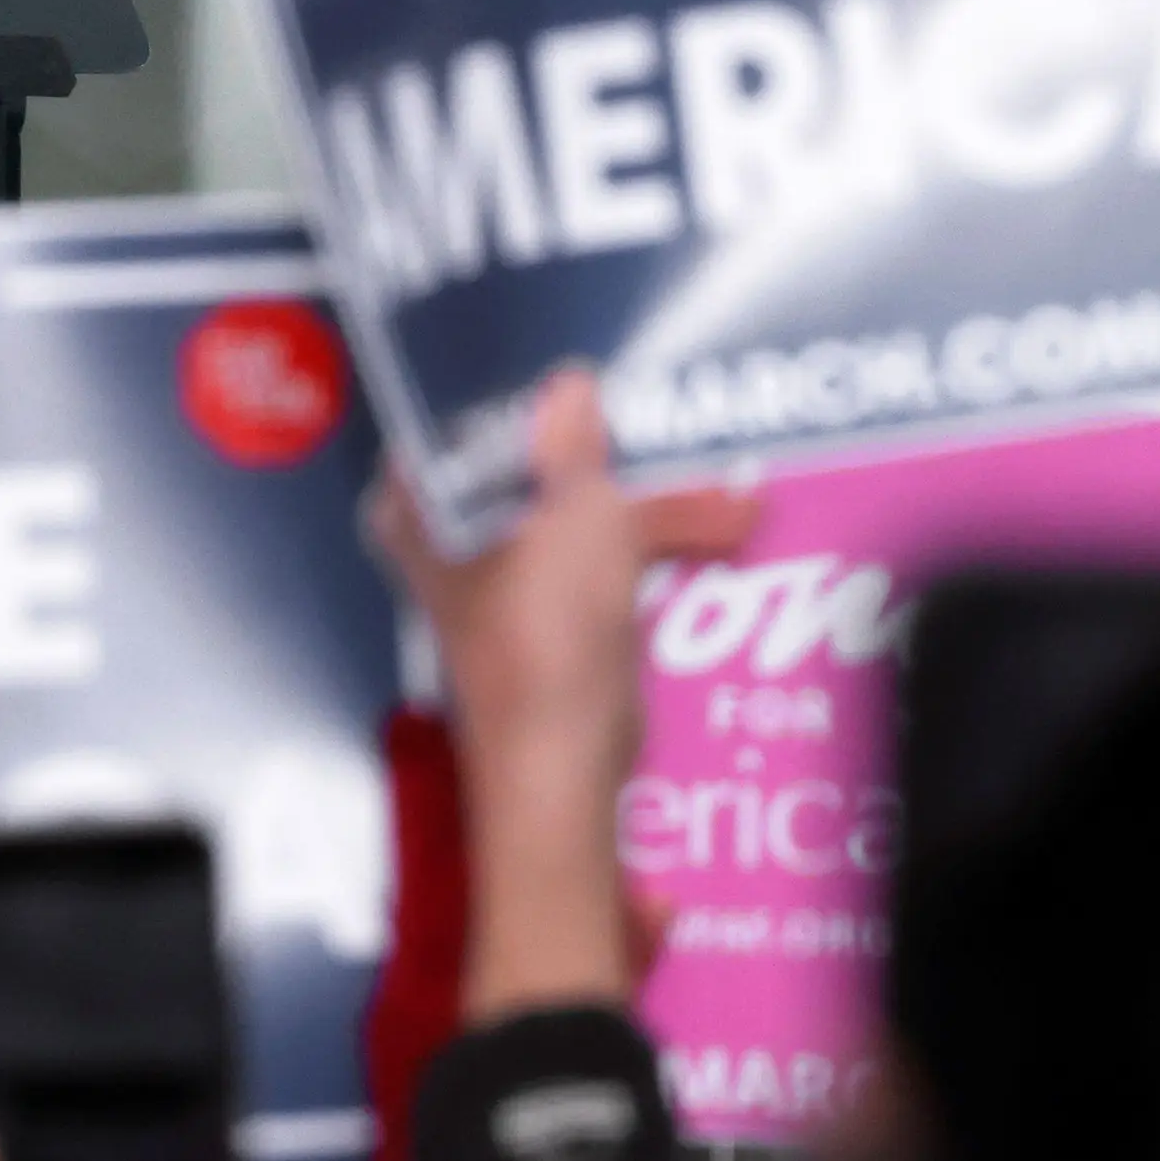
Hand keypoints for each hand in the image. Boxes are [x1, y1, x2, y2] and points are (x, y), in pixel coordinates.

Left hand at [371, 369, 751, 1020]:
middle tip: (683, 436)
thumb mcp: (576, 522)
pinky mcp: (547, 646)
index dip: (513, 402)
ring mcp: (496, 602)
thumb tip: (567, 382)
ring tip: (736, 505)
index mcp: (423, 514)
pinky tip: (719, 549)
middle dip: (611, 463)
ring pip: (572, 528)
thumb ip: (574, 450)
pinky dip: (651, 560)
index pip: (450, 428)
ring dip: (648, 513)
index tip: (579, 380)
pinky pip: (600, 577)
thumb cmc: (550, 639)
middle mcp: (447, 554)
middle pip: (525, 479)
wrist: (563, 781)